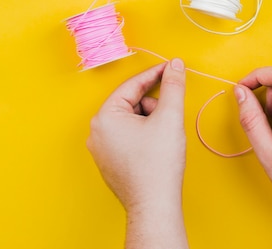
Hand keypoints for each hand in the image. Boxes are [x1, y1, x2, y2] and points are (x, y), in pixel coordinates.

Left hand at [87, 58, 188, 248]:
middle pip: (130, 103)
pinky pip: (126, 137)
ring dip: (149, 121)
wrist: (154, 206)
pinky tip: (155, 150)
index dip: (155, 74)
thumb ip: (173, 86)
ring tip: (163, 139)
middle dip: (153, 106)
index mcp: (105, 116)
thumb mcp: (169, 117)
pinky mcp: (109, 161)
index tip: (171, 67)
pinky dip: (143, 136)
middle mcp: (97, 131)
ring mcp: (101, 148)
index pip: (132, 85)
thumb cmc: (157, 165)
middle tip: (170, 119)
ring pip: (130, 120)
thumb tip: (175, 65)